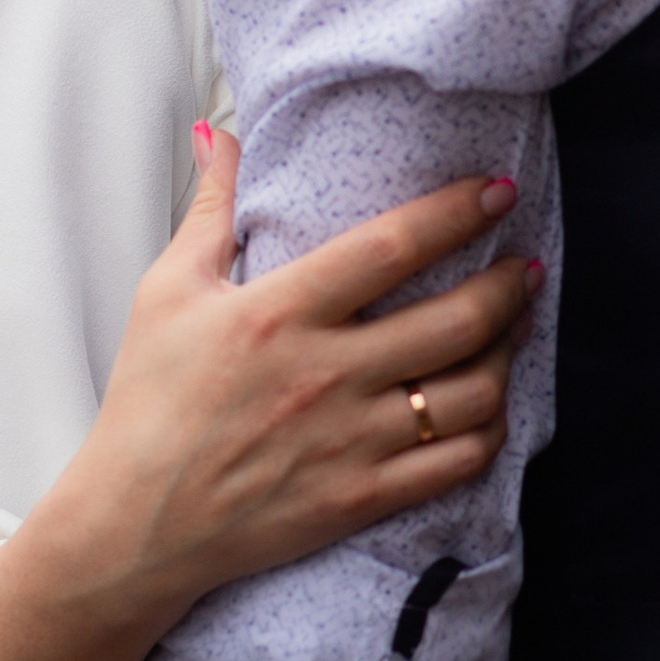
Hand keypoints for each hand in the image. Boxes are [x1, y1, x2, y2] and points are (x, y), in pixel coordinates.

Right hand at [42, 132, 533, 629]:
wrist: (134, 524)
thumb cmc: (147, 402)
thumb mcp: (166, 292)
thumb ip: (208, 209)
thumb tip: (222, 136)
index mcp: (278, 313)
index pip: (391, 247)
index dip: (457, 212)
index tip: (497, 191)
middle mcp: (324, 375)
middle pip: (454, 319)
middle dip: (507, 283)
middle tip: (524, 263)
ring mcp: (349, 442)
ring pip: (471, 393)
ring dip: (508, 352)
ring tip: (516, 326)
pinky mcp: (360, 498)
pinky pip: (457, 463)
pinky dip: (491, 430)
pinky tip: (492, 404)